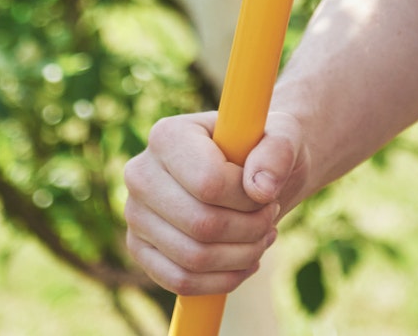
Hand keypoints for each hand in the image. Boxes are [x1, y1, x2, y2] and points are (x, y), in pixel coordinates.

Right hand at [124, 109, 309, 296]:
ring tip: (263, 237)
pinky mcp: (140, 249)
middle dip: (250, 229)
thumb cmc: (263, 150)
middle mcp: (141, 174)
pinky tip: (246, 262)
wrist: (247, 171)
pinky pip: (181, 281)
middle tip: (270, 217)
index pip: (209, 184)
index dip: (247, 200)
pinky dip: (222, 280)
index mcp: (167, 136)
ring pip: (194, 258)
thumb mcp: (282, 136)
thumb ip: (277, 152)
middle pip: (202, 225)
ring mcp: (135, 214)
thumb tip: (261, 190)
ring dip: (242, 256)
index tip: (267, 195)